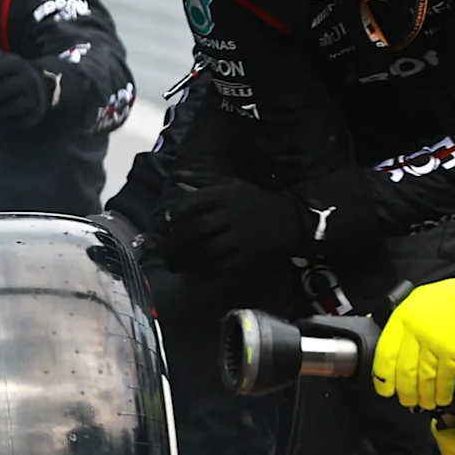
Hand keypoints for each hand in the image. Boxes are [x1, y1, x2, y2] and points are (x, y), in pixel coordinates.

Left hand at [0, 52, 57, 135]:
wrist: (42, 85)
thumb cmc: (11, 73)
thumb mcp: (0, 58)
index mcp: (17, 64)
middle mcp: (28, 80)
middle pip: (1, 91)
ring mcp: (34, 98)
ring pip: (9, 109)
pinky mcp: (35, 115)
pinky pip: (16, 123)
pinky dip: (1, 126)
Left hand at [163, 180, 323, 273]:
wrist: (293, 220)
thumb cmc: (256, 201)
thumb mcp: (233, 185)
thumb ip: (203, 180)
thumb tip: (175, 175)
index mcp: (228, 195)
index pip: (194, 203)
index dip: (176, 214)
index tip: (165, 224)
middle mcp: (233, 214)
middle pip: (197, 229)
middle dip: (174, 241)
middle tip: (161, 250)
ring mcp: (241, 236)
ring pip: (206, 250)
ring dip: (185, 260)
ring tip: (171, 265)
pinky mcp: (248, 256)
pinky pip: (221, 267)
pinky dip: (202, 275)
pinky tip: (189, 279)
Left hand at [374, 271, 454, 411]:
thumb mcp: (422, 301)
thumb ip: (407, 321)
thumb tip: (397, 344)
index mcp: (403, 316)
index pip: (384, 352)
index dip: (382, 375)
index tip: (384, 387)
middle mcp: (415, 329)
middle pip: (403, 369)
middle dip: (403, 390)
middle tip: (404, 400)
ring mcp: (433, 341)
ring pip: (422, 376)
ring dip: (422, 395)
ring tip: (423, 404)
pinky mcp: (453, 351)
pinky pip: (443, 378)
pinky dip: (442, 392)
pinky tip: (442, 399)